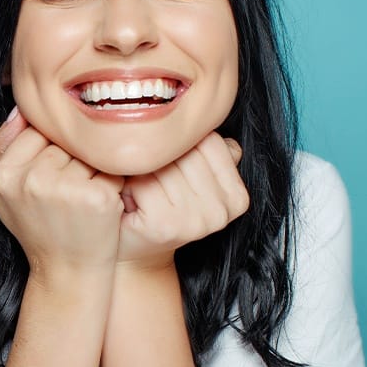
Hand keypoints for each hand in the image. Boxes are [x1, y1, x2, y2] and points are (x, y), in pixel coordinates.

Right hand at [0, 108, 124, 285]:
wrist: (66, 272)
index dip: (50, 150)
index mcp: (5, 176)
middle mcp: (32, 180)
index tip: (53, 174)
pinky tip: (100, 203)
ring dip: (92, 169)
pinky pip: (111, 168)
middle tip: (68, 192)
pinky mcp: (97, 198)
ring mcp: (66, 189)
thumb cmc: (39, 228)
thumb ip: (3, 147)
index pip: (36, 130)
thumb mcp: (5, 191)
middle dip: (71, 159)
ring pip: (88, 151)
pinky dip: (112, 182)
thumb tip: (20, 107)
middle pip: (64, 140)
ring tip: (82, 197)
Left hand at [117, 132, 249, 269]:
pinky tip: (130, 199)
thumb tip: (213, 115)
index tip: (166, 165)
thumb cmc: (156, 207)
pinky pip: (144, 181)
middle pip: (185, 151)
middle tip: (146, 177)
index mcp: (237, 196)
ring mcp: (198, 220)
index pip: (208, 141)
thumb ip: (207, 151)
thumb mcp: (189, 178)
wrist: (134, 251)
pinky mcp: (168, 225)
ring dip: (141, 171)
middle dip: (158, 157)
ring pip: (163, 164)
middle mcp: (224, 210)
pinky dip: (129, 185)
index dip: (178, 146)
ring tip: (138, 188)